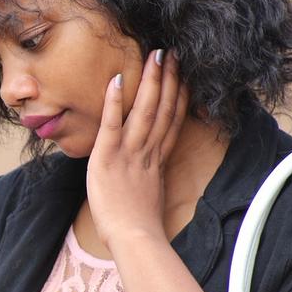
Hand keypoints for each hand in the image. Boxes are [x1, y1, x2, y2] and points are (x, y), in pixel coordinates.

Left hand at [87, 49, 187, 247]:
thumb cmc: (139, 225)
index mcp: (157, 161)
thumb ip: (150, 178)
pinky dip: (115, 103)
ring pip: (144, 110)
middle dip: (168, 79)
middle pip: (163, 109)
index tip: (184, 76)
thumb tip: (149, 173)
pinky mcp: (107, 157)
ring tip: (153, 55)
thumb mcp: (150, 195)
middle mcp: (147, 152)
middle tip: (171, 53)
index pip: (173, 121)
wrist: (134, 239)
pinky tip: (116, 81)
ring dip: (149, 81)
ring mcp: (129, 153)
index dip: (179, 96)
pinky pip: (112, 125)